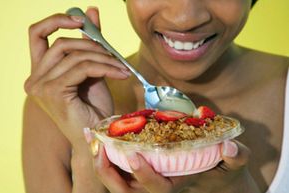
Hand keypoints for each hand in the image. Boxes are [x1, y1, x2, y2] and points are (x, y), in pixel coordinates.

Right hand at [24, 7, 129, 145]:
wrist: (97, 135)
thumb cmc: (94, 107)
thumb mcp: (92, 70)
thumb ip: (89, 42)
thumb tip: (90, 11)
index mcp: (39, 73)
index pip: (37, 35)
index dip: (56, 21)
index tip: (81, 21)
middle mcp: (34, 79)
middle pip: (61, 44)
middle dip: (93, 46)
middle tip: (115, 56)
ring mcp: (41, 87)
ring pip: (75, 56)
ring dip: (104, 58)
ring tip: (121, 67)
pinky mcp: (54, 93)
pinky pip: (83, 68)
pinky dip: (105, 68)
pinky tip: (120, 74)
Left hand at [84, 129, 259, 192]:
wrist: (213, 176)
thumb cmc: (220, 171)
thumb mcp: (232, 166)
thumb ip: (235, 157)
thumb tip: (230, 147)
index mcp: (176, 186)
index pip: (157, 188)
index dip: (145, 175)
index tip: (134, 155)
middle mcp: (157, 186)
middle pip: (125, 190)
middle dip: (108, 172)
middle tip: (98, 147)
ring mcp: (146, 180)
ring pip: (116, 180)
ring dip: (101, 162)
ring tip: (91, 138)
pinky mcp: (141, 170)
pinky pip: (117, 168)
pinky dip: (105, 154)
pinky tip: (97, 136)